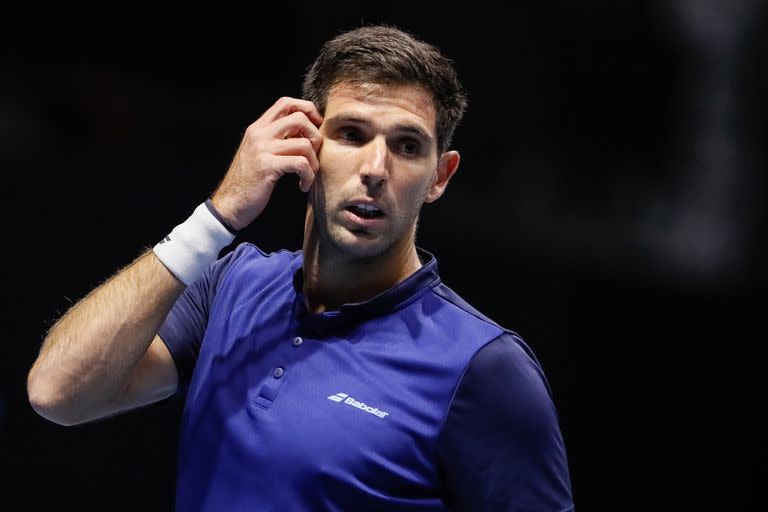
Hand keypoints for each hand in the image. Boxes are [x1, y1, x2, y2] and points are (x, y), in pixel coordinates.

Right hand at [210, 97, 322, 230]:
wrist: (229, 204)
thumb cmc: (248, 182)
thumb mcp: (258, 153)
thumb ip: (275, 139)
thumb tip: (304, 131)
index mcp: (257, 128)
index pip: (285, 102)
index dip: (306, 110)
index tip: (314, 127)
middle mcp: (259, 134)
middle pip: (299, 118)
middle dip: (315, 136)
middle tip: (313, 155)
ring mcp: (262, 149)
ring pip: (304, 143)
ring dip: (314, 162)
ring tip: (308, 175)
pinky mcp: (267, 167)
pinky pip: (301, 163)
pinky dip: (308, 176)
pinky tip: (303, 185)